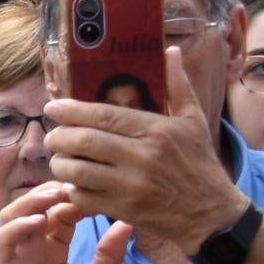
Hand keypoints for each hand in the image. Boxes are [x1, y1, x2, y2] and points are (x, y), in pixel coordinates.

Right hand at [0, 183, 132, 263]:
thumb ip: (110, 255)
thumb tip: (128, 224)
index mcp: (55, 248)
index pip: (62, 213)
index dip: (76, 201)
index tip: (95, 194)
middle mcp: (34, 247)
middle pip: (35, 206)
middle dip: (53, 193)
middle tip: (75, 187)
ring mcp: (16, 256)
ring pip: (14, 215)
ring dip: (32, 202)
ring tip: (55, 197)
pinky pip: (4, 239)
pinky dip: (18, 226)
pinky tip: (39, 222)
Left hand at [42, 45, 237, 251]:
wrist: (211, 212)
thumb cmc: (198, 162)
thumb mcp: (194, 121)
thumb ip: (178, 86)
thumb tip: (170, 52)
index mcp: (156, 130)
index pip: (103, 115)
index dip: (71, 110)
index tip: (53, 107)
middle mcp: (142, 156)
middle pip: (83, 142)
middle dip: (58, 137)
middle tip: (52, 135)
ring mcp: (131, 185)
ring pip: (77, 171)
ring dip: (60, 164)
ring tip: (60, 158)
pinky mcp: (124, 209)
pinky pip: (83, 196)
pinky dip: (72, 189)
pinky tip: (75, 183)